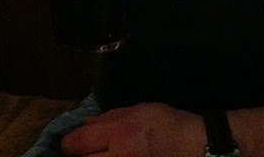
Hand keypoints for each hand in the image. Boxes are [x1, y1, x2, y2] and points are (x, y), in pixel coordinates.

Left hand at [61, 103, 203, 156]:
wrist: (194, 146)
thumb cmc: (169, 124)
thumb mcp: (140, 110)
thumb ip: (110, 117)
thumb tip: (87, 123)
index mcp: (118, 133)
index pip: (76, 143)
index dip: (69, 144)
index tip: (71, 143)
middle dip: (78, 156)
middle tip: (82, 152)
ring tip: (97, 154)